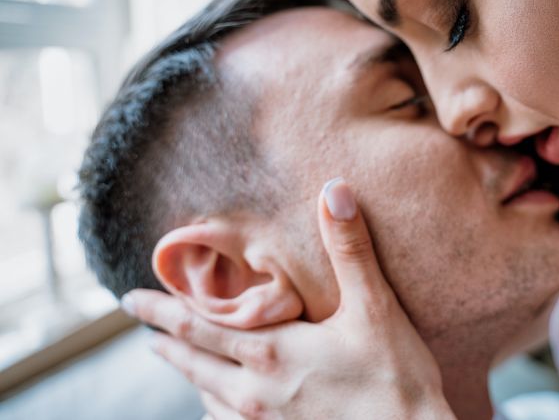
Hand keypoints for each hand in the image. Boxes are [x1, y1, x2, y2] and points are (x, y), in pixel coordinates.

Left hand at [123, 178, 454, 419]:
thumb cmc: (395, 377)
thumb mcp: (375, 307)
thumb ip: (349, 249)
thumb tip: (334, 191)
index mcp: (271, 351)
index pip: (199, 326)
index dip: (163, 310)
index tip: (132, 299)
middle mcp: (256, 389)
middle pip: (193, 361)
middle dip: (163, 340)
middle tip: (138, 325)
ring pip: (207, 394)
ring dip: (186, 372)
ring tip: (171, 358)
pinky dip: (212, 408)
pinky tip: (212, 407)